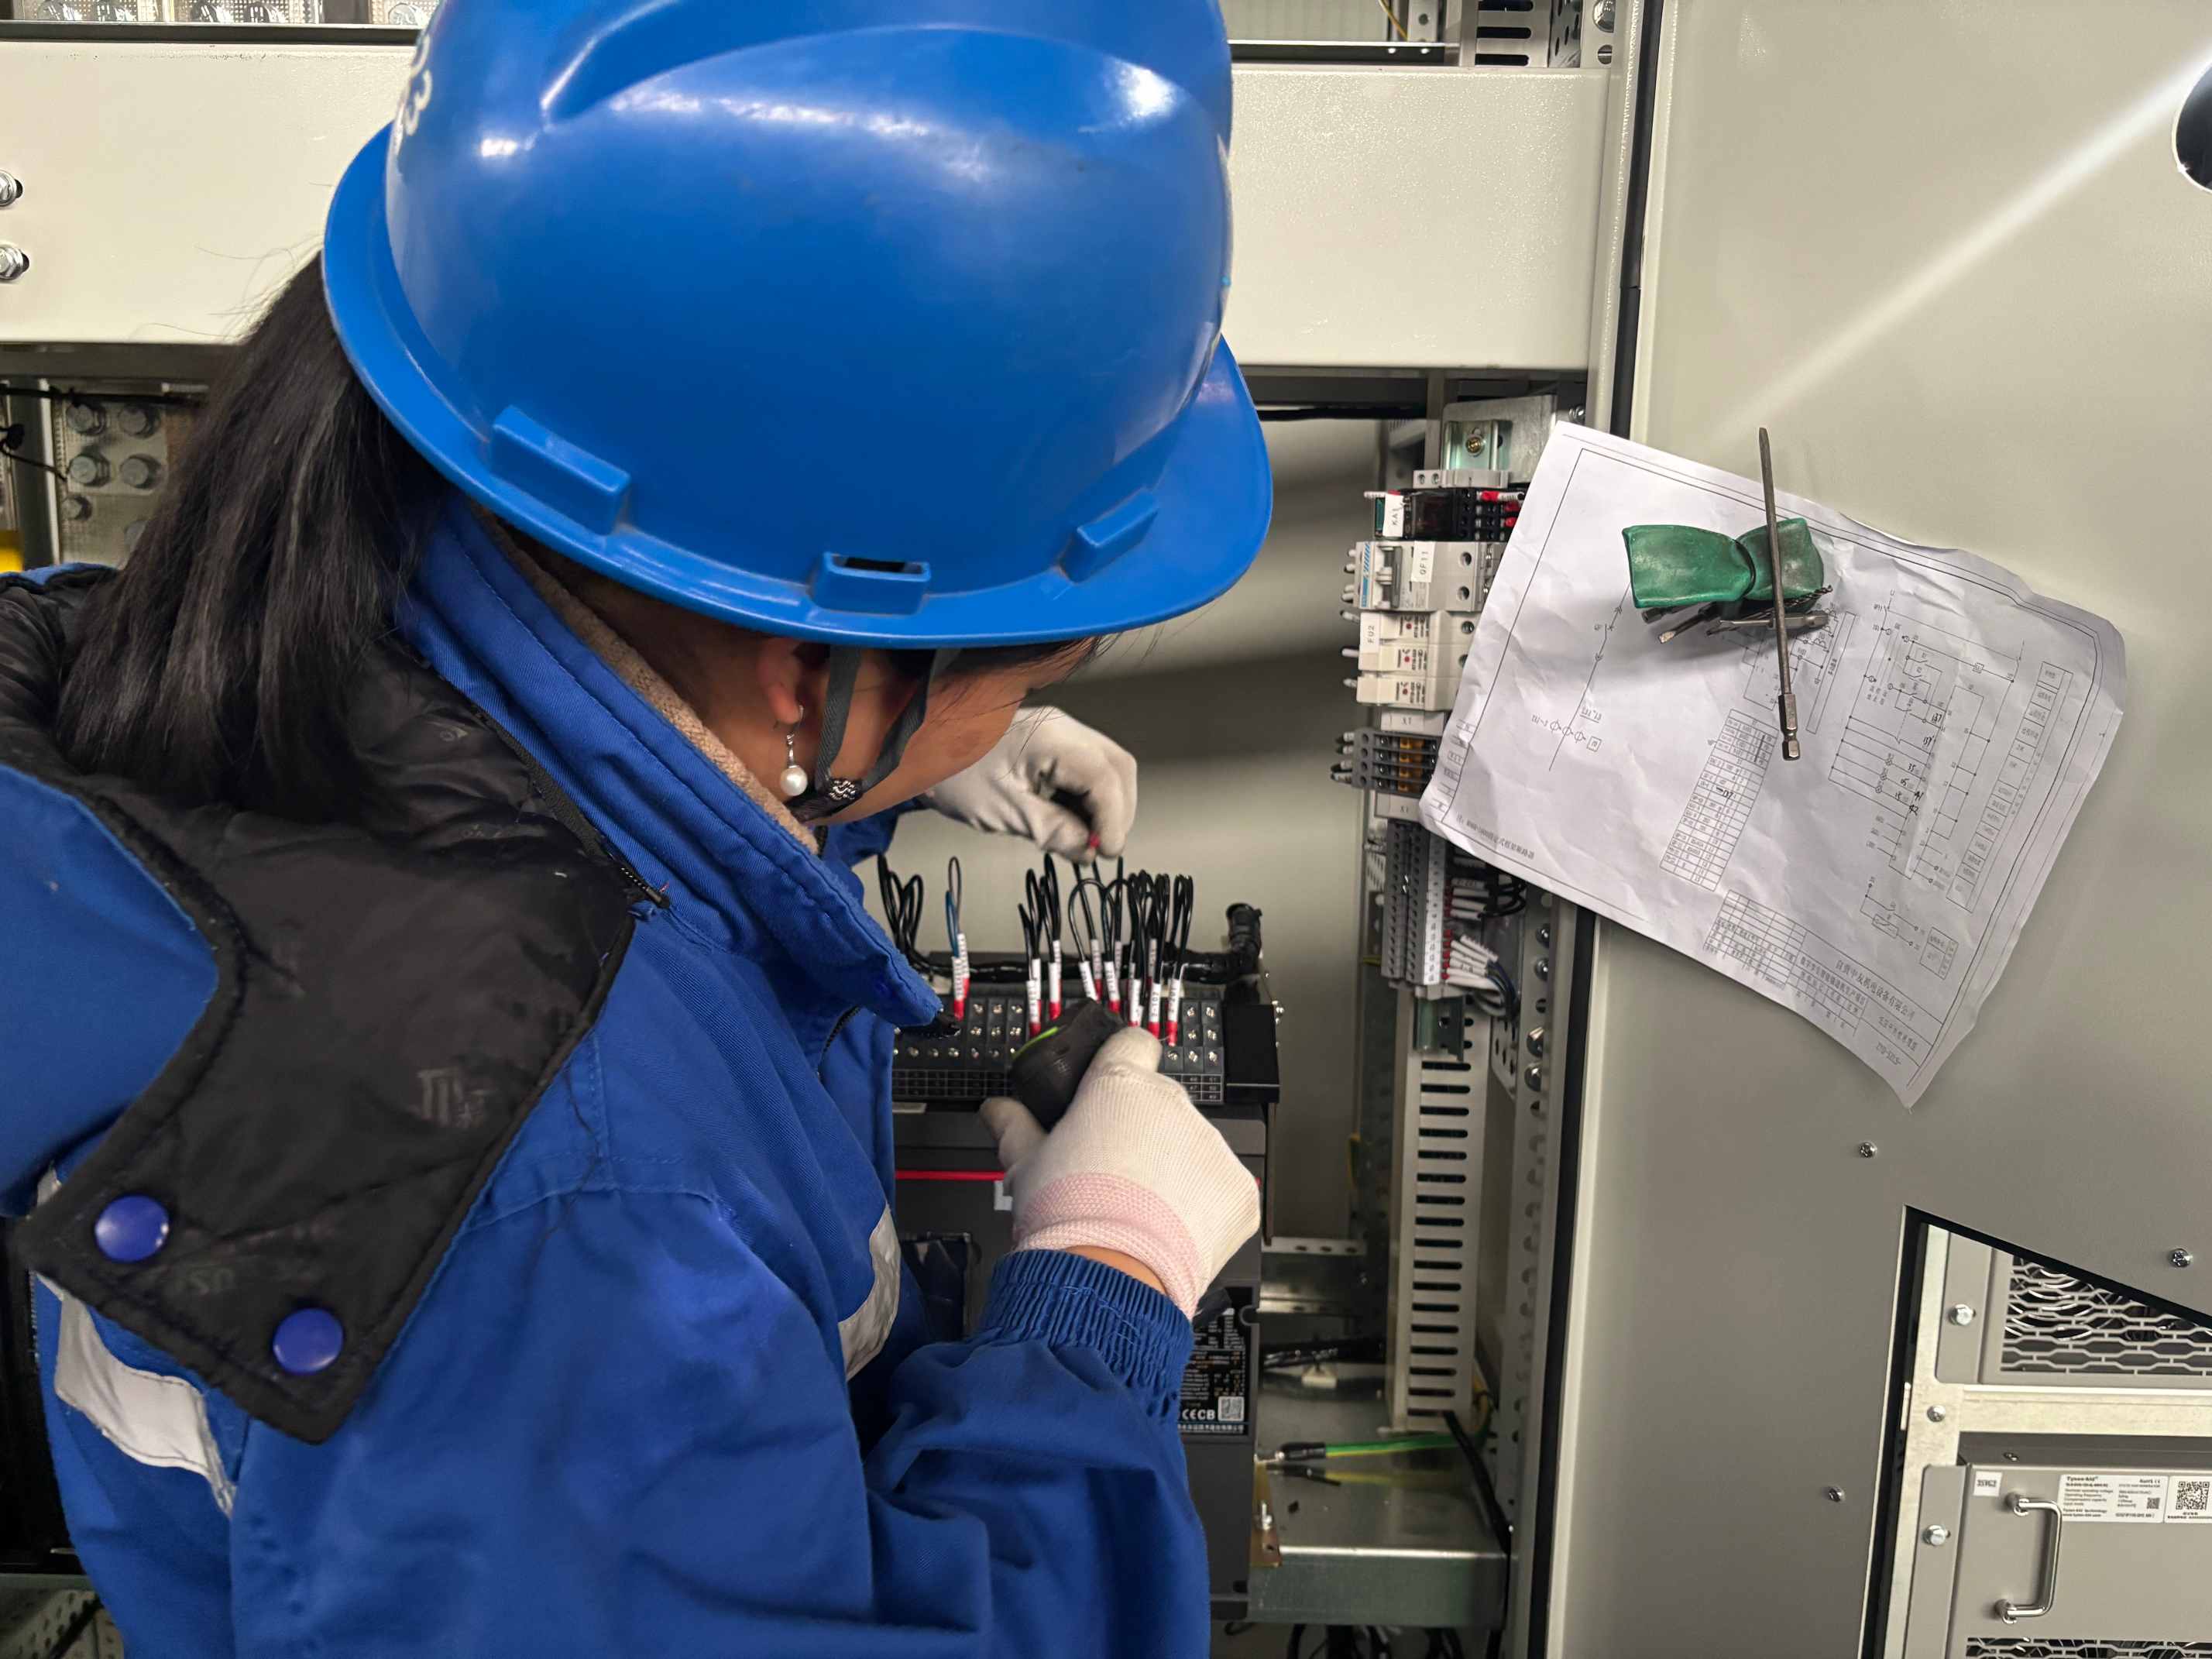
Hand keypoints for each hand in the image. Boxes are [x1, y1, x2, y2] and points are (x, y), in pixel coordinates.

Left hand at [924, 707, 1136, 860]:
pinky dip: (1087, 799)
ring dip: (1104, 806)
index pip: (1105, 776)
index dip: (1114, 818)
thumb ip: (1052, 830)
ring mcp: (1059, 732)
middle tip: (1102, 847)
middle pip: (1116, 767)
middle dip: (1117, 810)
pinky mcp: (1051, 744)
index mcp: (1052, 738)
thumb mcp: (1003, 810)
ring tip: (1084, 838)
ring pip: (1106, 768)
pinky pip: (1086, 770)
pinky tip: (1071, 822)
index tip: (1106, 852)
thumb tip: (1089, 849)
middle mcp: (1063, 728)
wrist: (921, 749)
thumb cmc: (954, 774)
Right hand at [980, 1029, 1258, 1316]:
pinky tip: (1172, 1225)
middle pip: (1160, 1101)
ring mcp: (1210, 1144)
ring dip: (1174, 1165)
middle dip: (1141, 1128)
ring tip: (1141, 1205)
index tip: (1111, 1090)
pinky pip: (1221, 1185)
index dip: (1120, 1063)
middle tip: (1113, 1167)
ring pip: (1192, 1144)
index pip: (1131, 1043)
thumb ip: (1015, 1127)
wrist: (1108, 1274)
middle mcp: (1170, 1104)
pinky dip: (1203, 1203)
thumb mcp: (1025, 1163)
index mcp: (1118, 1085)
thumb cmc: (1066, 1216)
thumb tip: (998, 1111)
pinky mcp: (1237, 1186)